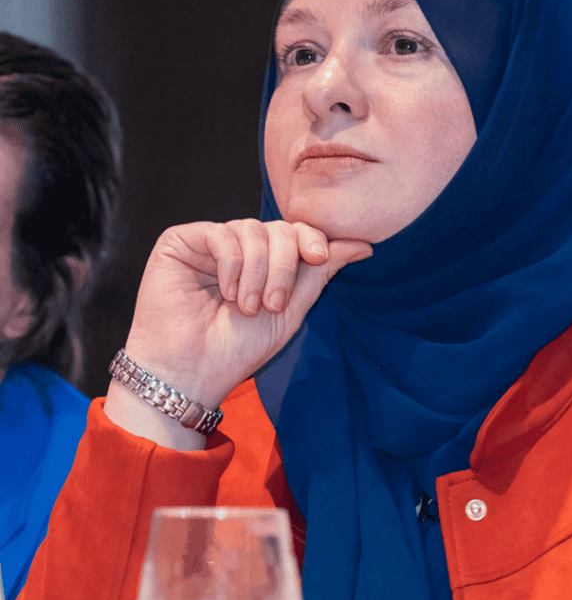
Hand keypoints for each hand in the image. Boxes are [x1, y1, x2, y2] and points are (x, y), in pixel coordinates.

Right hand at [105, 220, 370, 446]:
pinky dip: (231, 264)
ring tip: (247, 307)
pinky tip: (226, 293)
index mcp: (266, 263)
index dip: (312, 239)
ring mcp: (210, 244)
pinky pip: (221, 234)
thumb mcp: (291, 310)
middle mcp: (240, 248)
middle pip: (279, 229)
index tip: (320, 257)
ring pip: (252, 230)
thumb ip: (321, 273)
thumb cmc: (238, 348)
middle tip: (273, 304)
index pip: (296, 233)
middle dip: (284, 266)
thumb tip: (362, 245)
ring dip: (257, 272)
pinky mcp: (181, 242)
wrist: (194, 370)